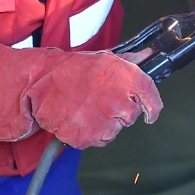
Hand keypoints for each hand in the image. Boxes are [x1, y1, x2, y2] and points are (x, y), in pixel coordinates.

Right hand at [31, 51, 162, 147]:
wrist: (40, 83)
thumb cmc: (72, 71)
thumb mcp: (104, 59)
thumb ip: (129, 61)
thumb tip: (147, 56)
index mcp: (127, 78)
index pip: (152, 96)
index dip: (153, 107)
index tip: (150, 113)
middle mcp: (119, 101)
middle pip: (131, 116)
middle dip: (118, 110)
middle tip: (99, 98)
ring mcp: (105, 122)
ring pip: (114, 130)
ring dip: (103, 123)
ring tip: (86, 106)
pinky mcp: (89, 138)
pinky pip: (97, 139)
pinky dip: (89, 132)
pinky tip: (79, 116)